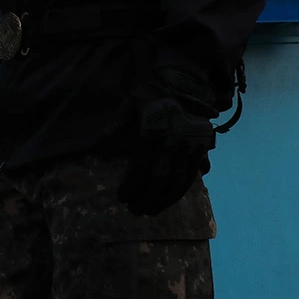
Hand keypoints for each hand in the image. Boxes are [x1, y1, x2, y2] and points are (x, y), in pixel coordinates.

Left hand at [117, 94, 215, 215]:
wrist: (185, 86)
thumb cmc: (151, 98)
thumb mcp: (131, 103)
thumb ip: (116, 124)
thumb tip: (97, 145)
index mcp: (154, 130)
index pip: (141, 166)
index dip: (131, 185)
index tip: (121, 198)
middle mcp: (174, 141)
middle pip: (160, 178)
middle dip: (146, 198)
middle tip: (134, 211)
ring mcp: (190, 147)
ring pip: (177, 181)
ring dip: (163, 200)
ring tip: (149, 211)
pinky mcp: (202, 150)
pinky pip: (191, 177)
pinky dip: (178, 192)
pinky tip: (167, 201)